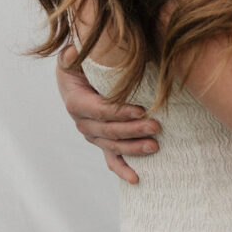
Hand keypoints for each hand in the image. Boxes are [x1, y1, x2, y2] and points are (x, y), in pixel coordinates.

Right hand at [57, 46, 160, 183]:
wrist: (78, 79)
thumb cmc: (82, 65)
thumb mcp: (75, 57)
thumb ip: (74, 55)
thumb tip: (73, 52)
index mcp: (77, 103)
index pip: (101, 111)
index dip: (120, 112)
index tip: (141, 109)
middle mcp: (84, 123)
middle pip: (111, 131)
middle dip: (134, 129)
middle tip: (157, 126)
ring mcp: (94, 136)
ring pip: (114, 146)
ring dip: (134, 148)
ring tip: (155, 146)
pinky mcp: (103, 142)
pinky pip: (111, 160)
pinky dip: (123, 170)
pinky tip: (136, 179)